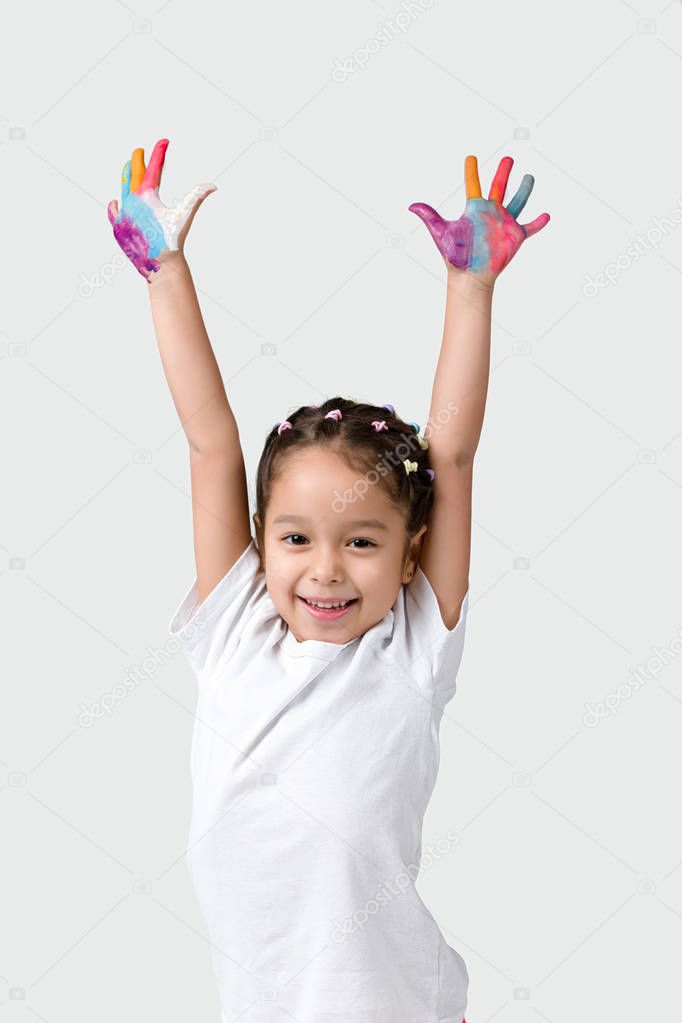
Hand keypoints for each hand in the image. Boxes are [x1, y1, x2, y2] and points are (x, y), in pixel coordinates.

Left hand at [107, 138, 215, 280]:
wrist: (158, 266)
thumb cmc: (172, 241)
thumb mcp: (184, 216)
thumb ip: (197, 198)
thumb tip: (212, 186)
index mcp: (146, 195)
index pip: (153, 168)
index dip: (159, 152)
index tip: (164, 141)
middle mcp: (131, 201)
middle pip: (133, 173)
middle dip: (138, 160)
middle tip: (139, 151)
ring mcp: (123, 214)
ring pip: (123, 189)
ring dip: (126, 177)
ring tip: (127, 167)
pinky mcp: (119, 228)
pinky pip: (114, 211)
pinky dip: (116, 204)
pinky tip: (116, 200)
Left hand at [409, 154, 549, 286]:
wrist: (470, 276)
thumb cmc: (455, 256)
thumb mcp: (441, 233)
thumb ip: (430, 216)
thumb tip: (411, 206)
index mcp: (474, 209)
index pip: (473, 184)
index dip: (471, 171)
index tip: (470, 158)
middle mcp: (490, 213)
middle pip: (498, 187)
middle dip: (503, 172)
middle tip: (508, 158)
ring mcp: (504, 223)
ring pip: (517, 202)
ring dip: (524, 190)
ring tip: (529, 177)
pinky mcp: (515, 236)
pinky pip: (530, 227)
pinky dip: (538, 222)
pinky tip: (546, 215)